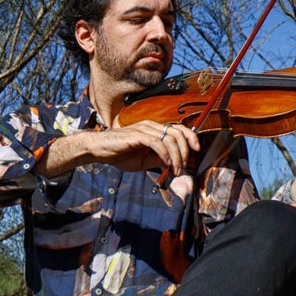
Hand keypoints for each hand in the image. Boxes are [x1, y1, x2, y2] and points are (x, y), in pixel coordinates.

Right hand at [39, 120, 199, 176]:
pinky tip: (166, 165)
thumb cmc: (119, 154)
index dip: (191, 137)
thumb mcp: (144, 161)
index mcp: (154, 129)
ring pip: (170, 138)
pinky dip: (165, 154)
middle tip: (183, 168)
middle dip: (185, 151)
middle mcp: (151, 125)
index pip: (178, 128)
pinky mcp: (137, 135)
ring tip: (175, 170)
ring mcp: (144, 129)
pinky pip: (157, 142)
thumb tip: (175, 163)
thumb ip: (159, 159)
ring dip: (176, 157)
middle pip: (178, 132)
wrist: (99, 150)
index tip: (196, 151)